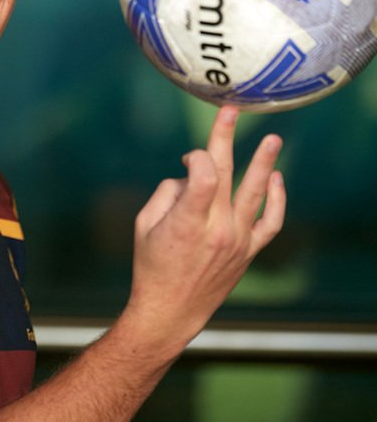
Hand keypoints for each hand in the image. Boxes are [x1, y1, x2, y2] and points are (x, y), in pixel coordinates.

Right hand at [129, 105, 284, 347]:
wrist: (170, 311)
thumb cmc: (151, 265)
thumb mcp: (144, 224)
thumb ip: (168, 192)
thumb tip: (193, 174)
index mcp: (187, 222)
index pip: (203, 174)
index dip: (197, 156)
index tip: (188, 159)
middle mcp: (217, 228)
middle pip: (227, 173)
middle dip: (225, 138)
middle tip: (231, 111)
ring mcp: (238, 240)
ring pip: (256, 193)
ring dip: (265, 162)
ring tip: (273, 139)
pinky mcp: (249, 251)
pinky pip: (270, 221)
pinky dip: (276, 198)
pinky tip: (276, 178)